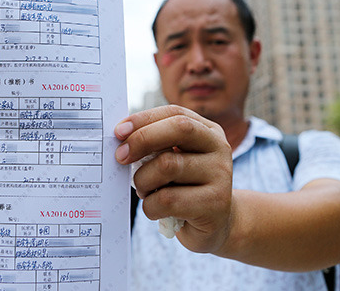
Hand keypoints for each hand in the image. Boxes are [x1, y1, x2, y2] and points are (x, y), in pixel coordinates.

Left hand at [114, 105, 232, 253]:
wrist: (215, 226)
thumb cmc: (184, 188)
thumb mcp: (173, 161)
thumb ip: (156, 146)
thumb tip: (121, 137)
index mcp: (207, 131)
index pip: (175, 113)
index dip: (144, 119)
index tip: (118, 132)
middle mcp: (219, 148)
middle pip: (179, 129)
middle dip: (142, 139)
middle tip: (121, 157)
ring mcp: (221, 175)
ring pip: (168, 165)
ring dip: (143, 180)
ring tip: (144, 190)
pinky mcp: (215, 203)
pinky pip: (167, 200)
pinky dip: (150, 206)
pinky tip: (155, 209)